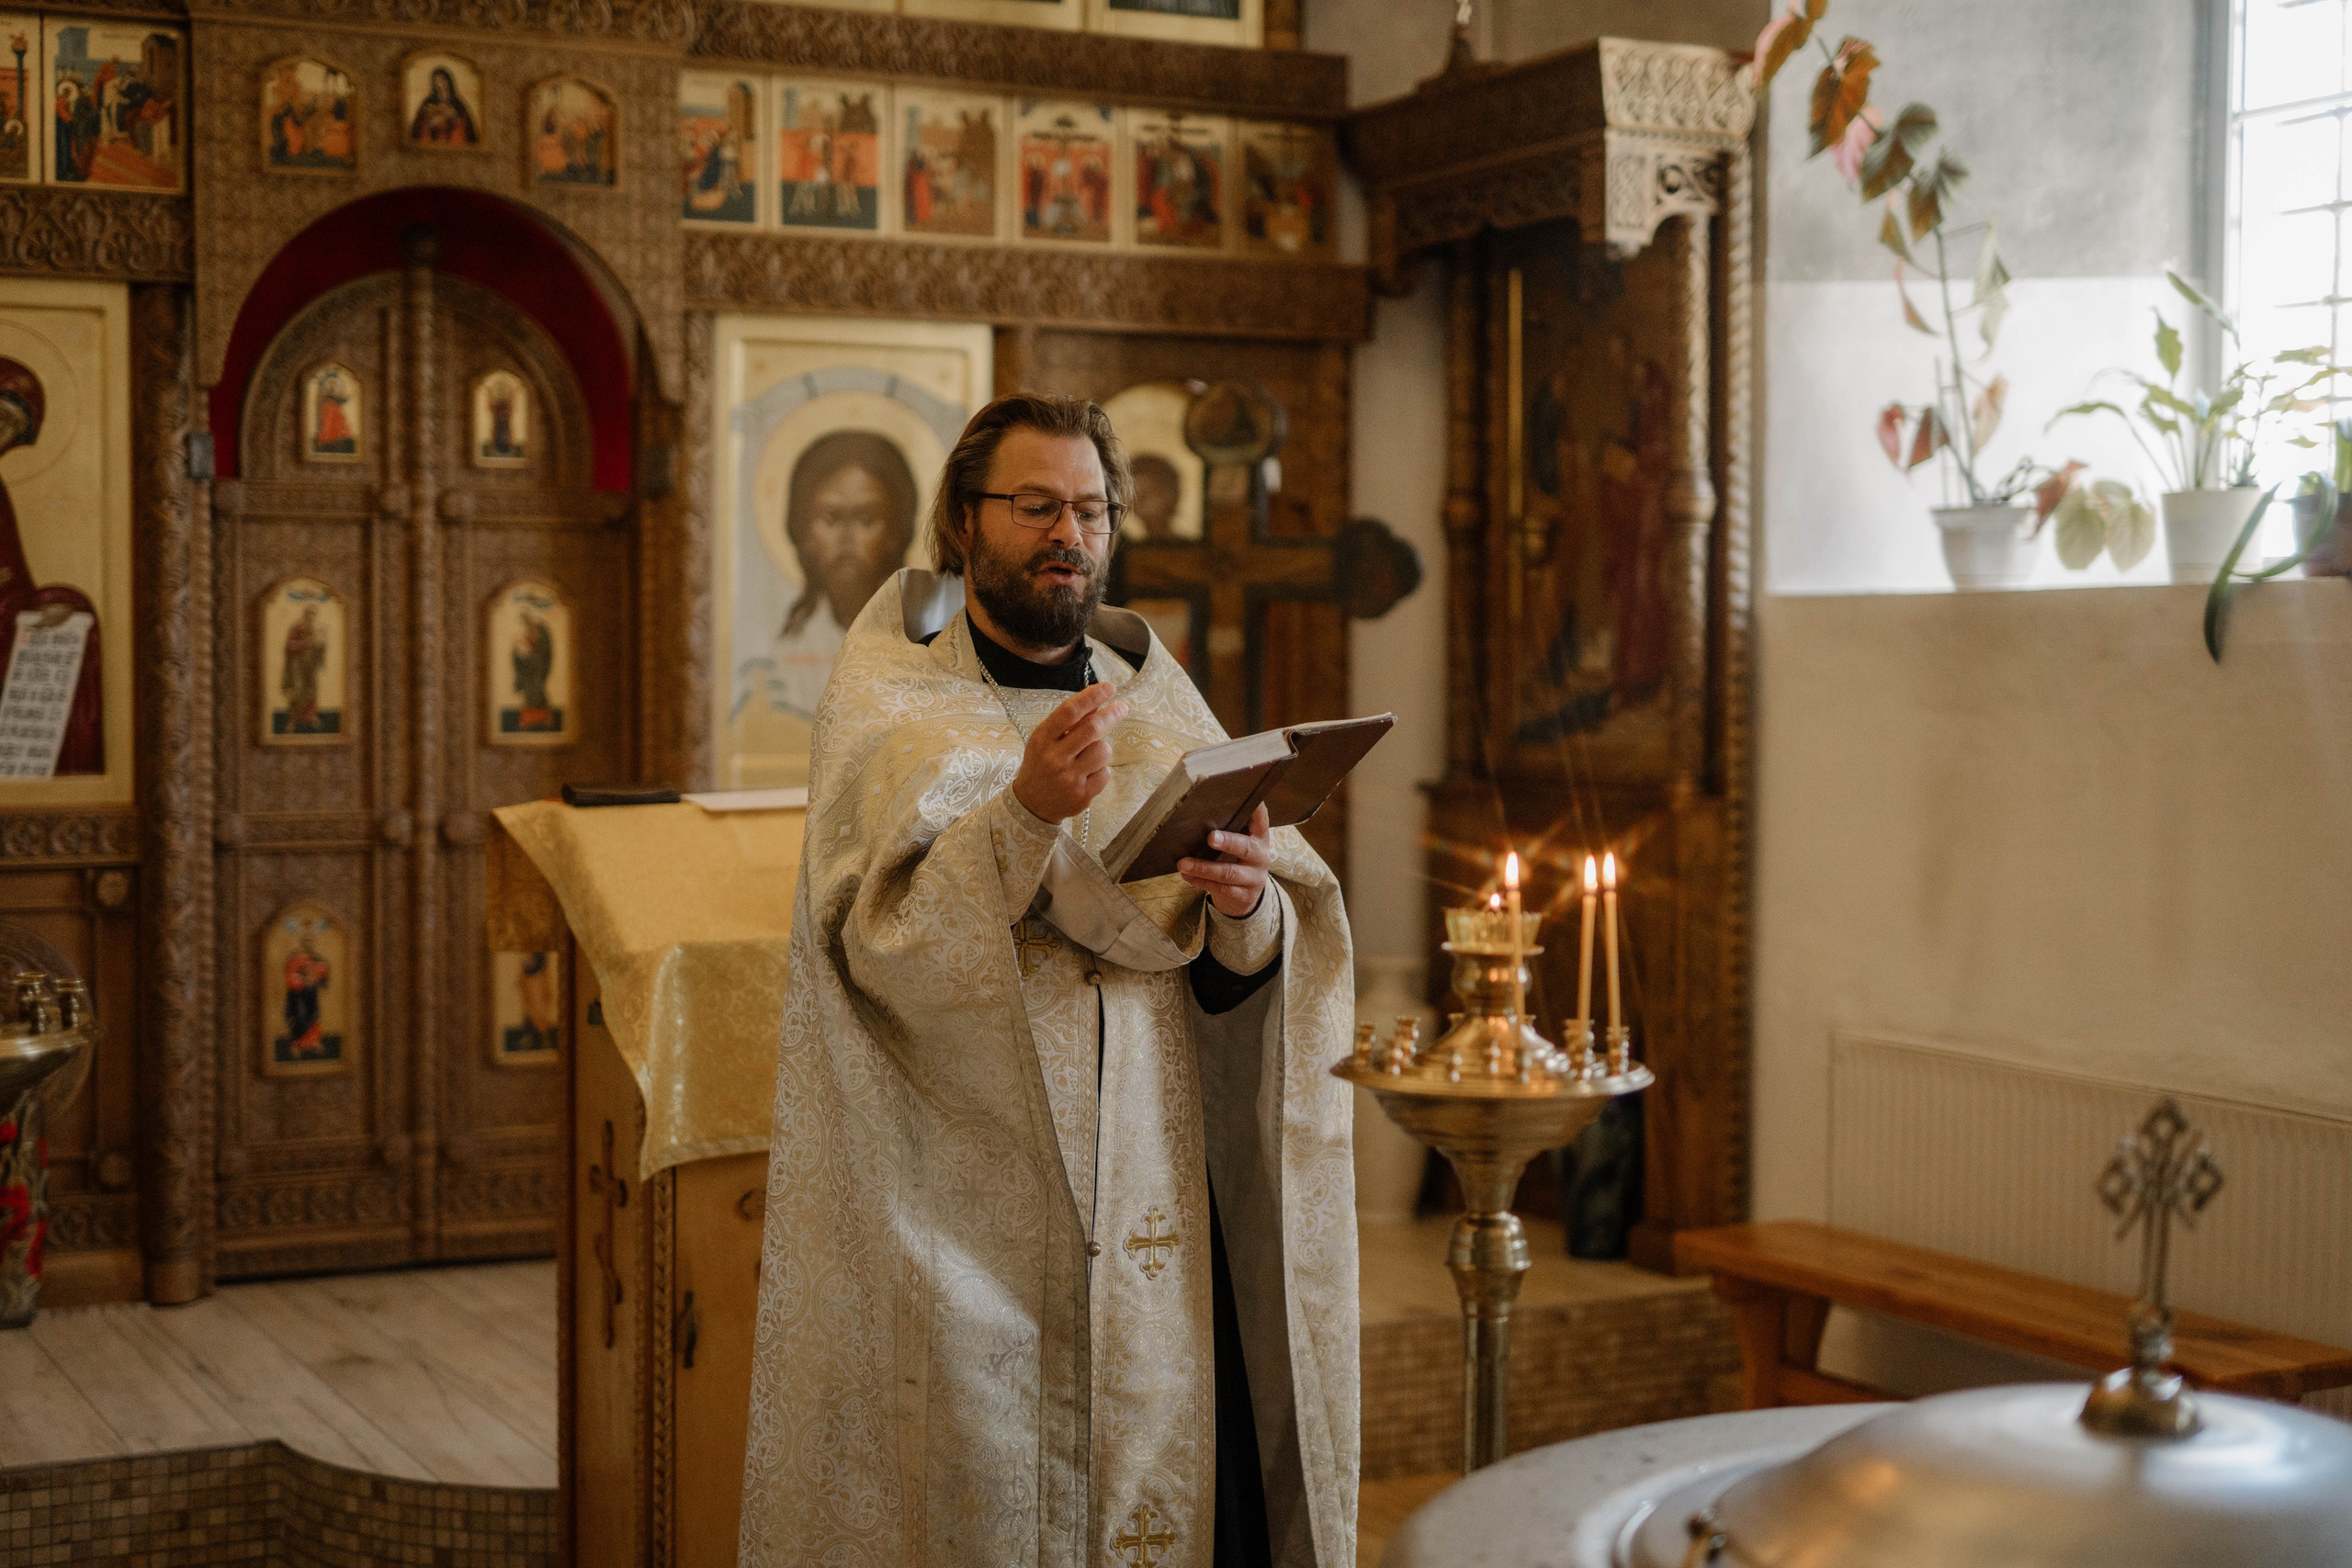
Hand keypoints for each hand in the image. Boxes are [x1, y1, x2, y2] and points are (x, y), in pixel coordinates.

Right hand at [1011, 682, 1126, 824]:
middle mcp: (1054, 758)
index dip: (1092, 696)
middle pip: (1091, 729)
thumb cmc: (1042, 764)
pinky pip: (1105, 773)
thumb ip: (1070, 723)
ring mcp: (1069, 779)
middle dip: (1111, 714)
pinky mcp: (1082, 796)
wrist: (1032, 804)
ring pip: (1103, 751)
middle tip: (1121, 707)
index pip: (1069, 711)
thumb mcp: (1047, 740)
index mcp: (1042, 739)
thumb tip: (1098, 703)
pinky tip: (1087, 775)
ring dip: (1102, 748)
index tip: (1109, 687)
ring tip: (1089, 755)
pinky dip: (1101, 770)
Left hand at [1180, 803, 1271, 918]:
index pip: (1261, 818)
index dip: (1256, 808)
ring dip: (1203, 868)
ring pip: (1228, 873)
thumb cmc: (1236, 860)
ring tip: (1183, 863)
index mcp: (1260, 837)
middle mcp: (1261, 856)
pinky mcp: (1243, 896)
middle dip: (1228, 842)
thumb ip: (1228, 829)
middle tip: (1210, 837)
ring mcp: (1254, 878)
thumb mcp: (1240, 843)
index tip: (1245, 794)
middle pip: (1246, 848)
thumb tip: (1197, 812)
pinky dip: (1200, 882)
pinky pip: (1220, 889)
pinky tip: (1186, 876)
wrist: (1246, 896)